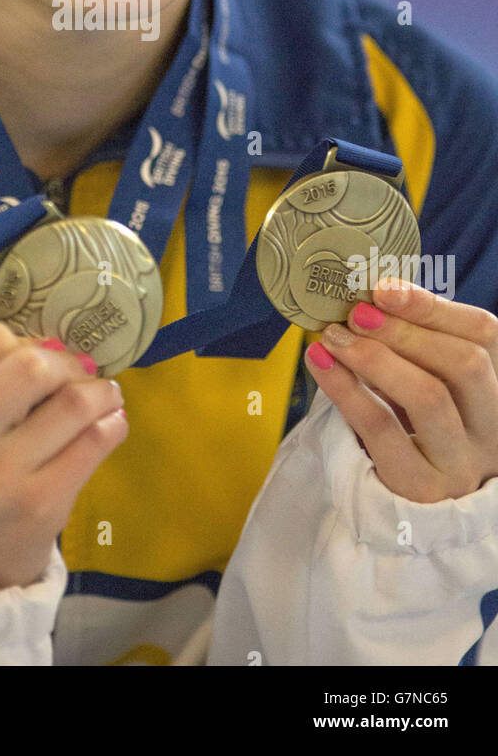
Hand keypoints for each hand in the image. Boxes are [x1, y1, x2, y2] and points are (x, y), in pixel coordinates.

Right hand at [0, 321, 127, 587]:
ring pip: (73, 403)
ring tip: (104, 396)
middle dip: (66, 363)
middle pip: (32, 366)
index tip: (38, 358)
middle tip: (76, 374)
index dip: (25, 340)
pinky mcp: (40, 507)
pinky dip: (112, 424)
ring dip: (100, 391)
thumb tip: (54, 344)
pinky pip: (94, 444)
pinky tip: (109, 425)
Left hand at [304, 279, 497, 502]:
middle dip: (405, 330)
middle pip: (464, 364)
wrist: (406, 512)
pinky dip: (346, 390)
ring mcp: (461, 463)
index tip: (384, 288)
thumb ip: (411, 347)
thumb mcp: (425, 385)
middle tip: (356, 313)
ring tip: (333, 337)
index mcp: (496, 391)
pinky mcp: (421, 488)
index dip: (434, 307)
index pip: (485, 335)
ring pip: (428, 397)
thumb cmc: (414, 431)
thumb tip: (366, 297)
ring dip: (374, 357)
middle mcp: (490, 428)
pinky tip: (321, 365)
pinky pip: (383, 430)